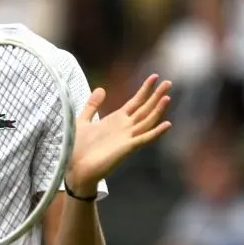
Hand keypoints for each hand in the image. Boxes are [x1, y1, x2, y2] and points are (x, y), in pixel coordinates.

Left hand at [65, 74, 171, 194]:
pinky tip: (167, 124)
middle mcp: (125, 128)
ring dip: (158, 110)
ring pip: (147, 121)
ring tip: (167, 97)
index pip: (135, 102)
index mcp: (116, 120)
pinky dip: (156, 132)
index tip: (155, 77)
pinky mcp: (127, 148)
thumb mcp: (83, 120)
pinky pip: (144, 139)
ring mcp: (127, 138)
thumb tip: (102, 89)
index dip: (145, 90)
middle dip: (156, 96)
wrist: (74, 167)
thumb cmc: (77, 148)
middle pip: (145, 109)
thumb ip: (92, 106)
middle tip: (169, 82)